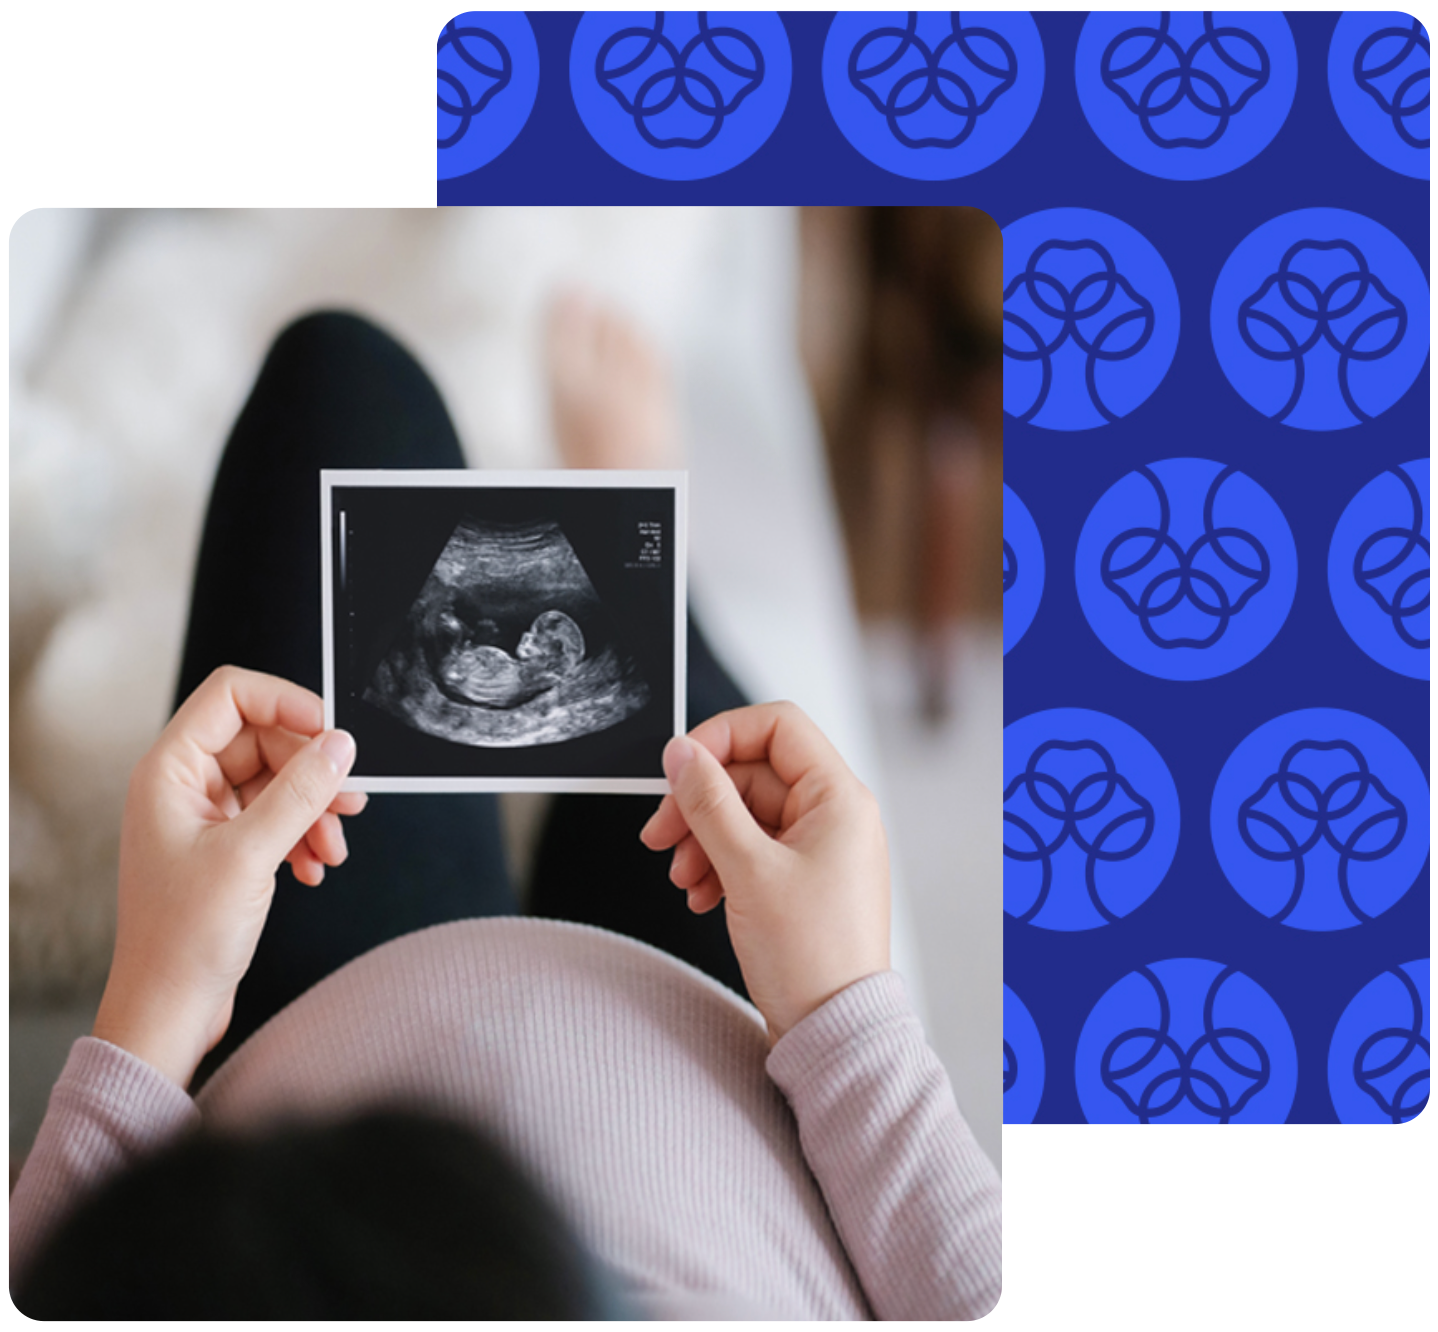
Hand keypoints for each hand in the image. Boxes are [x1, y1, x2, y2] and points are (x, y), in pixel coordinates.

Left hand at [91, 666, 364, 1088]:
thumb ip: (299, 793)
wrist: (168, 1010)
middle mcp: (183, 785)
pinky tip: (316, 867)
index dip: (286, 703)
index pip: (231, 696)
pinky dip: (304, 835)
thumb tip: (340, 746)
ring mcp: (204, 816)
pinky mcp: (225, 846)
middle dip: (311, 771)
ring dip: (314, 808)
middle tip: (347, 802)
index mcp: (169, 771)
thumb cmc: (183, 940)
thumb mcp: (250, 856)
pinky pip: (276, 816)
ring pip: (277, 780)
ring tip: (333, 847)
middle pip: (264, 739)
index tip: (330, 733)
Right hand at [639, 702, 890, 1046]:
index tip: (678, 767)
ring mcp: (819, 847)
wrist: (833, 1033)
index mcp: (839, 798)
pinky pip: (751, 848)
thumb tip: (681, 753)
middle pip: (751, 774)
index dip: (721, 737)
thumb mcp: (747, 870)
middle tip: (659, 836)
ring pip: (745, 814)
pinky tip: (700, 896)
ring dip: (703, 839)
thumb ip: (709, 803)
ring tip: (682, 878)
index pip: (777, 727)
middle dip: (699, 803)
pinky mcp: (802, 879)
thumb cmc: (810, 958)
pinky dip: (719, 864)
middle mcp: (835, 815)